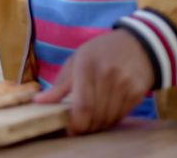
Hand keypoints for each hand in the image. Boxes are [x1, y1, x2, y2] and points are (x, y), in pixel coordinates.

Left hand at [33, 29, 154, 134]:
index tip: (69, 130)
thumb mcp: (76, 61)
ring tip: (90, 120)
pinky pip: (122, 115)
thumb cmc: (99, 53)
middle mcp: (107, 75)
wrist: (136, 44)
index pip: (83, 105)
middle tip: (78, 127)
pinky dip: (111, 120)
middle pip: (96, 115)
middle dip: (85, 126)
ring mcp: (125, 84)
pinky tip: (105, 114)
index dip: (76, 123)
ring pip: (109, 118)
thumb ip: (58, 85)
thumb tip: (38, 101)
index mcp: (86, 66)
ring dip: (98, 125)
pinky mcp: (138, 92)